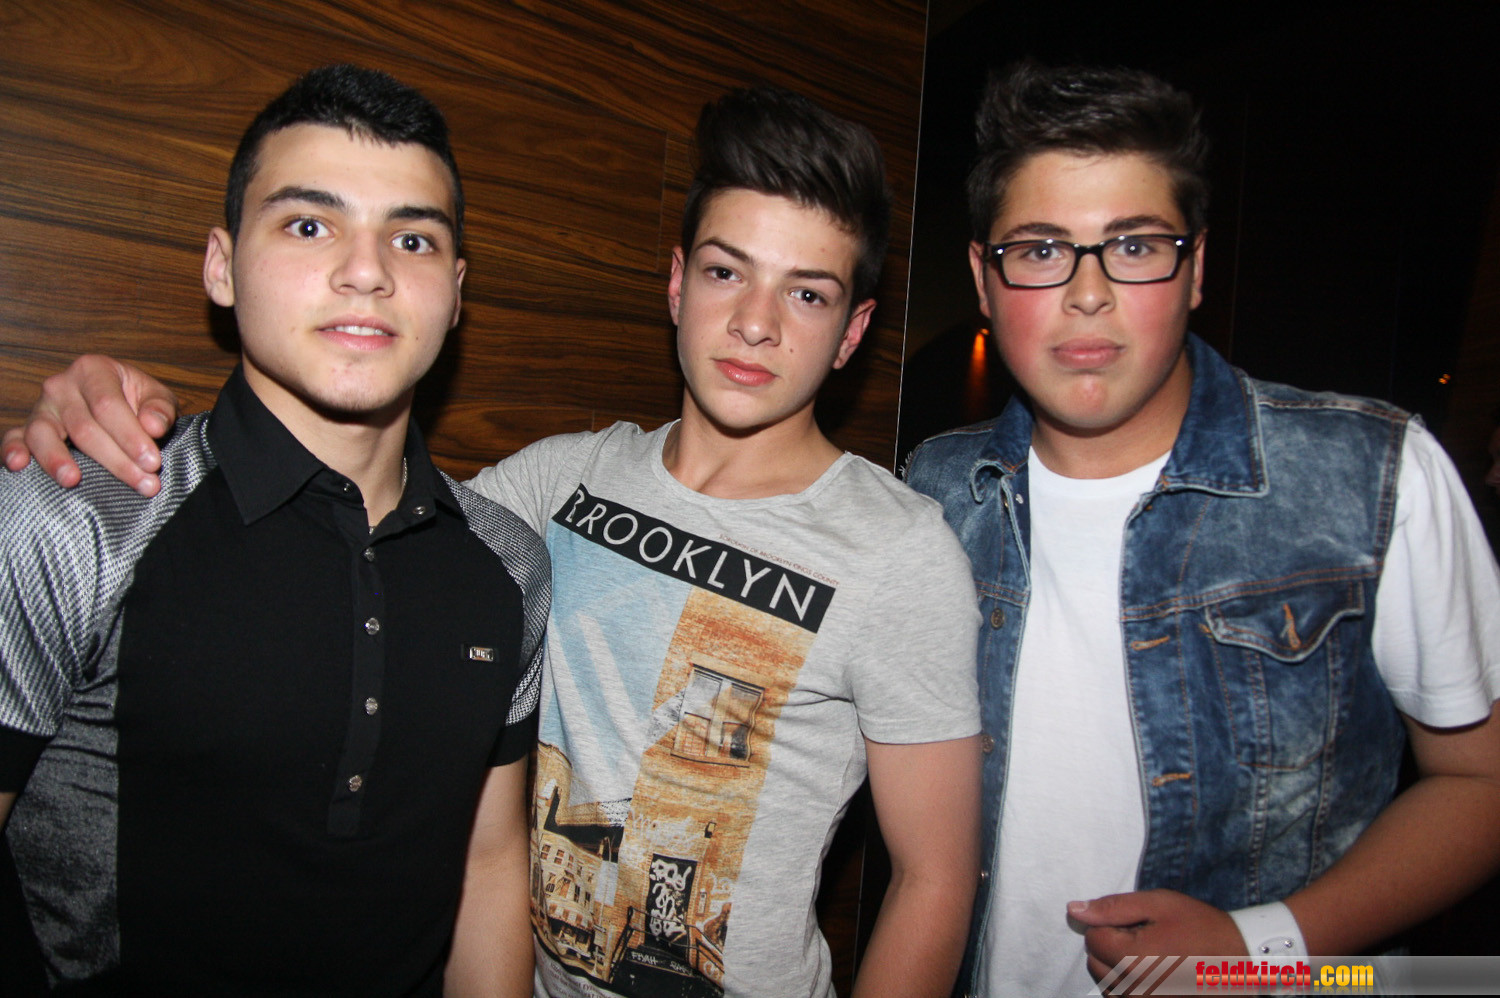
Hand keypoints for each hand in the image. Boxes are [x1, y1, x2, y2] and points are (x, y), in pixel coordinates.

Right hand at [1, 355, 178, 495]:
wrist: (120, 402)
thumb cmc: (138, 401)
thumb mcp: (157, 398)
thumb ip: (159, 410)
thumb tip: (153, 426)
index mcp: (93, 370)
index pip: (108, 406)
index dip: (130, 436)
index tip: (152, 462)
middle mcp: (61, 386)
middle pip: (83, 427)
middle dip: (115, 460)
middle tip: (143, 483)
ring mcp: (41, 408)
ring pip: (43, 434)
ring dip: (57, 459)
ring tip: (72, 480)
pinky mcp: (27, 428)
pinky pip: (14, 437)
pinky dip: (12, 450)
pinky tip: (19, 465)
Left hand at [1069, 889, 1244, 991]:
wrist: (1244, 963)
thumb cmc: (1203, 928)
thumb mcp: (1160, 904)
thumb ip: (1113, 907)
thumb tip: (1073, 910)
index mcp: (1133, 959)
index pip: (1092, 937)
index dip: (1111, 925)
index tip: (1139, 924)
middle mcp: (1134, 990)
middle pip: (1094, 961)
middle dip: (1112, 946)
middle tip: (1148, 939)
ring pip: (1105, 982)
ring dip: (1118, 967)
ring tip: (1153, 957)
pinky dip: (1130, 985)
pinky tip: (1154, 973)